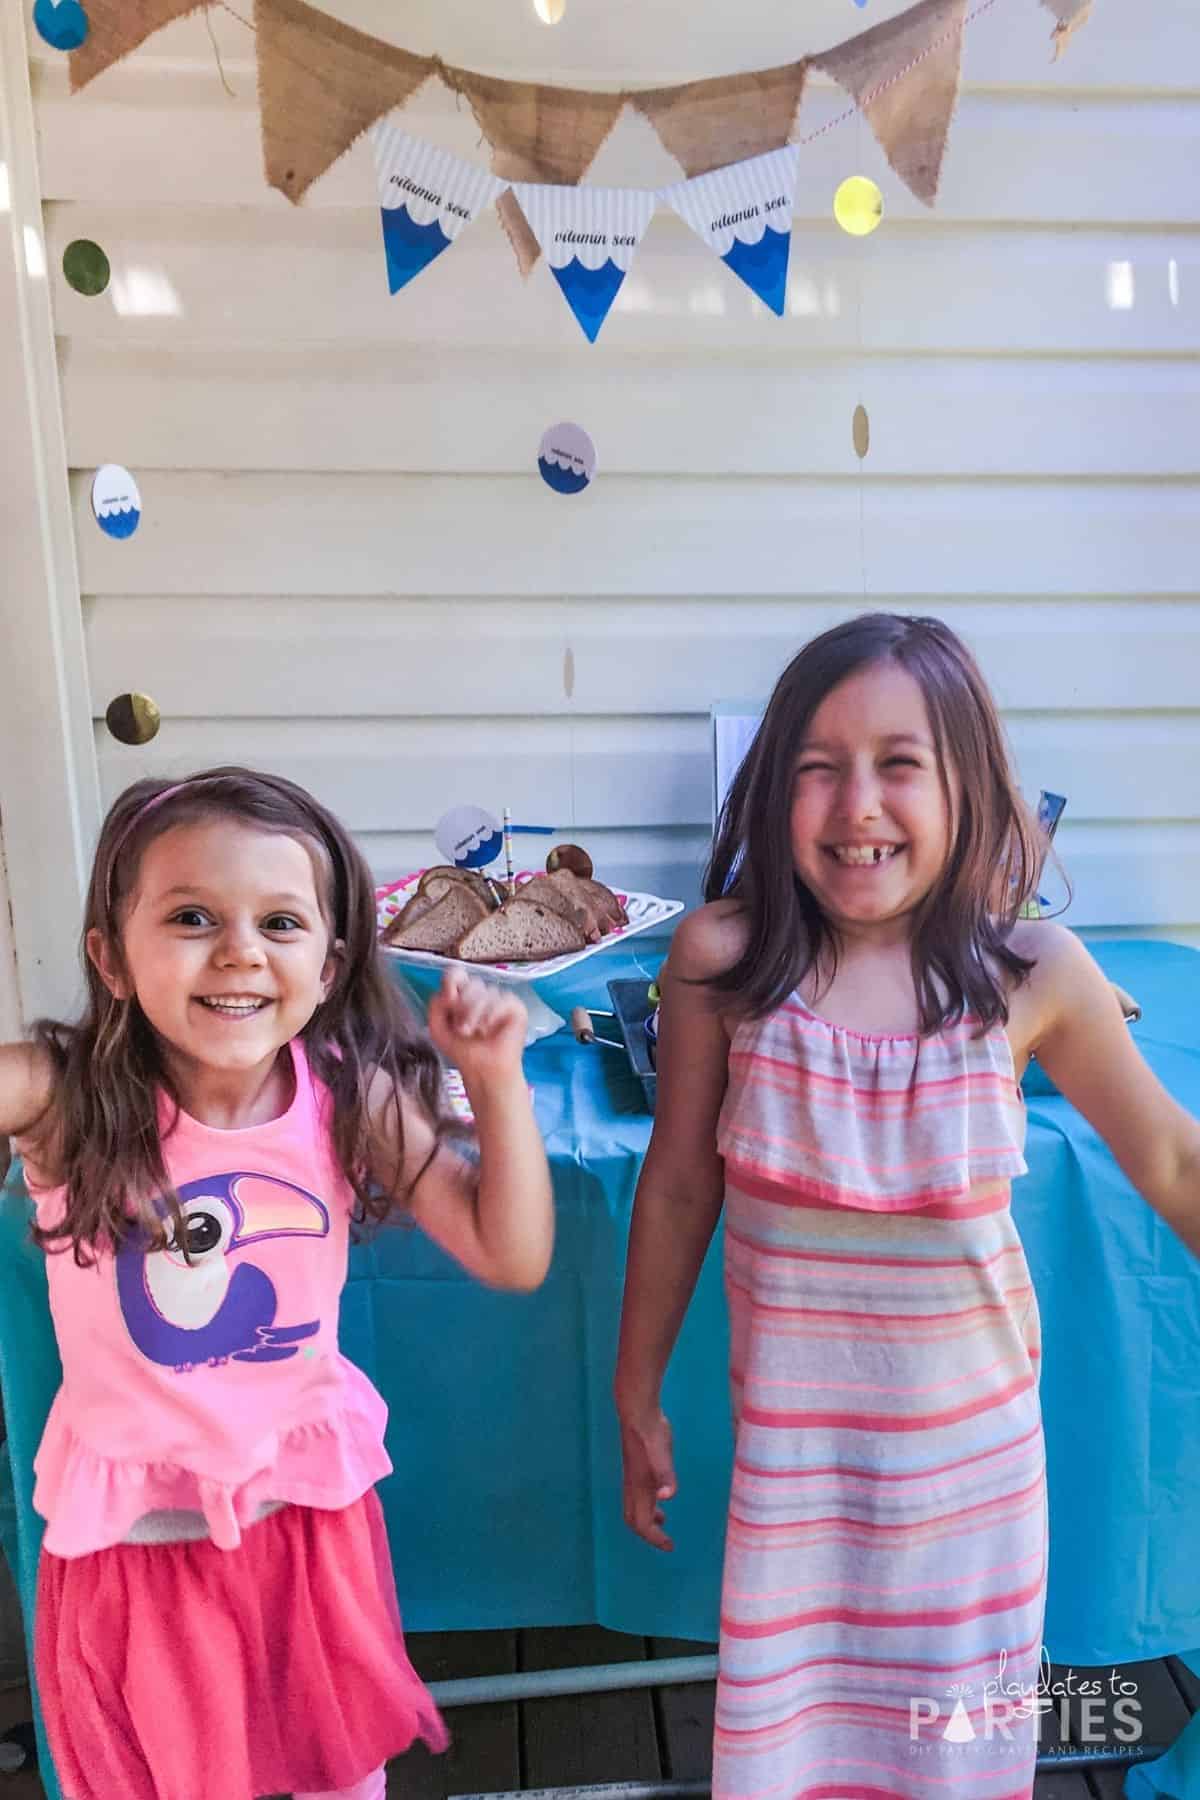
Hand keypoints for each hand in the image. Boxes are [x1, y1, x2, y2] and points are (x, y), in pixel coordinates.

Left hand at [427, 969, 526, 1089]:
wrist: (482, 1072)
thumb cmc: (463, 1051)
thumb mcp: (438, 1028)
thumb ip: (435, 1005)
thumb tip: (450, 992)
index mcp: (463, 995)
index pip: (457, 973)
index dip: (452, 982)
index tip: (449, 1001)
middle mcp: (483, 994)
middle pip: (472, 983)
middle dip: (463, 1007)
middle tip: (462, 1029)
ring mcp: (500, 1000)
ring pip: (487, 992)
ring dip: (476, 1015)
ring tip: (475, 1033)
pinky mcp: (516, 1009)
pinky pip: (503, 1001)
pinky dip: (492, 1015)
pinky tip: (488, 1030)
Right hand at [618, 1403, 676, 1550]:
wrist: (639, 1414)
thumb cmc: (650, 1435)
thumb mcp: (661, 1454)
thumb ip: (665, 1475)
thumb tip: (668, 1496)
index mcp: (639, 1487)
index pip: (642, 1523)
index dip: (654, 1538)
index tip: (670, 1546)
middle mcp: (634, 1486)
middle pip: (634, 1520)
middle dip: (648, 1535)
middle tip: (666, 1543)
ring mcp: (634, 1478)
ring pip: (635, 1508)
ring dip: (647, 1521)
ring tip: (663, 1525)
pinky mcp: (639, 1468)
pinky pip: (640, 1495)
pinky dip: (649, 1505)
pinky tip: (662, 1496)